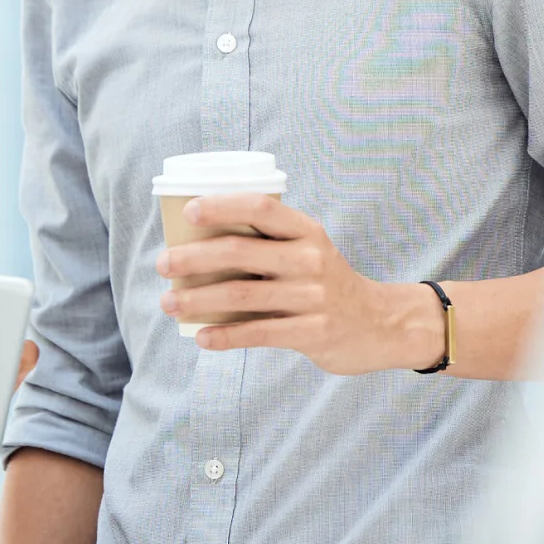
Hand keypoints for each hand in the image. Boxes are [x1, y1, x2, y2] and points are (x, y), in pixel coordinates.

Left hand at [154, 194, 442, 373]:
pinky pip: (258, 333)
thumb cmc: (325, 283)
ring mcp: (313, 297)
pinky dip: (225, 336)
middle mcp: (311, 259)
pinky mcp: (313, 332)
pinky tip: (201, 337)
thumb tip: (196, 245)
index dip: (223, 206)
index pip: (261, 207)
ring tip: (169, 302)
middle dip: (193, 258)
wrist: (380, 324)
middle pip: (240, 252)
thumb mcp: (308, 251)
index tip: (190, 212)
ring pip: (241, 295)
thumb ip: (267, 244)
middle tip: (163, 264)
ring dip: (198, 299)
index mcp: (307, 231)